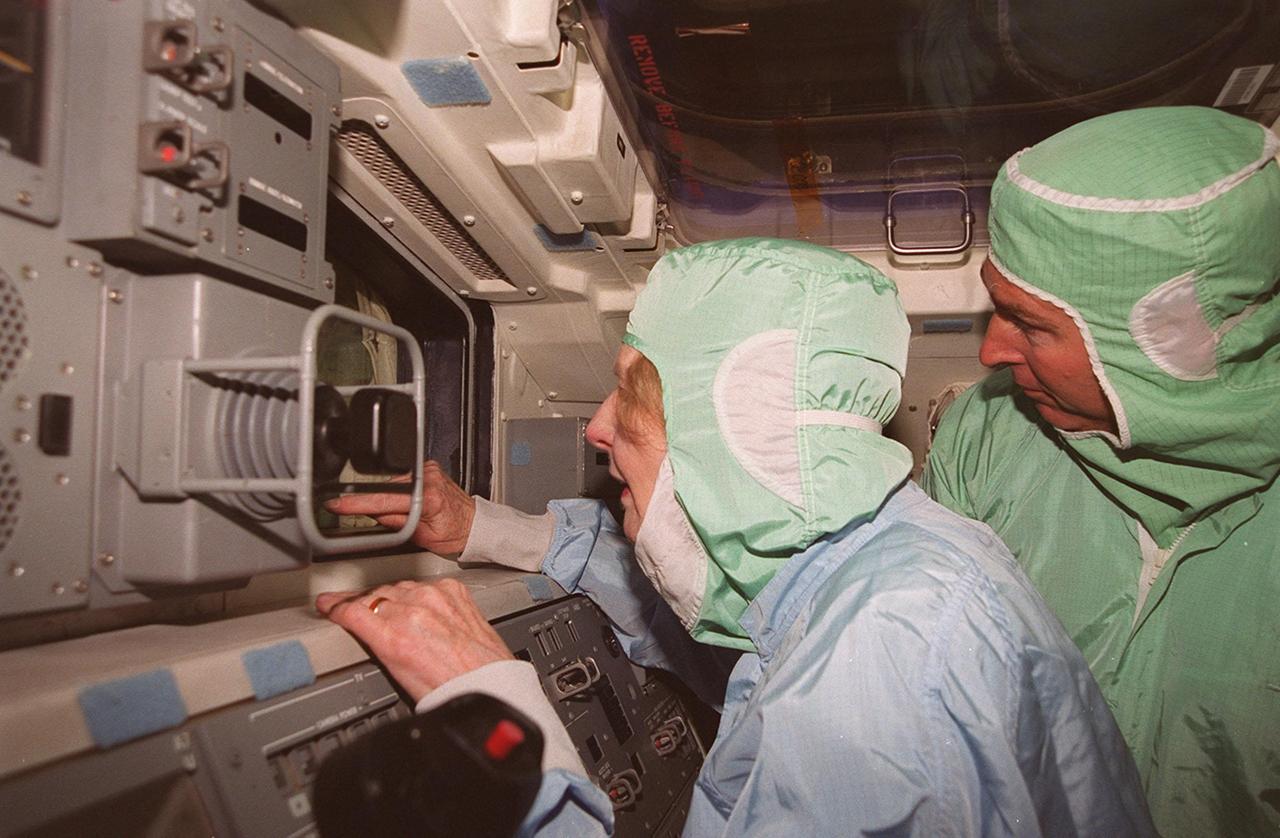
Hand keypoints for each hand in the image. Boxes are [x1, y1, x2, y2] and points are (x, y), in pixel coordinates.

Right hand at [316, 579, 513, 702]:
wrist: (487, 681)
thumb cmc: (448, 688)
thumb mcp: (398, 674)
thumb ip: (377, 644)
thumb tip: (363, 630)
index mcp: (394, 637)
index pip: (352, 610)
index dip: (334, 606)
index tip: (327, 604)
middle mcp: (414, 611)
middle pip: (373, 596)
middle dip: (363, 604)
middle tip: (355, 610)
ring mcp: (435, 597)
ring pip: (398, 587)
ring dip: (390, 597)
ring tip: (389, 612)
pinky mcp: (453, 591)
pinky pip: (424, 585)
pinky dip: (418, 594)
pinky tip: (417, 606)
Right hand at [326, 460, 475, 554]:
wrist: (474, 523)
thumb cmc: (454, 532)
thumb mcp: (422, 537)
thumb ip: (395, 523)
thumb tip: (373, 514)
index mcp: (428, 497)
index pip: (385, 500)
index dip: (358, 503)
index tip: (338, 504)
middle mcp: (429, 478)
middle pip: (386, 489)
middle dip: (376, 504)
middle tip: (379, 519)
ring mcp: (429, 469)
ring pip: (392, 483)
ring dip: (389, 498)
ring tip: (403, 512)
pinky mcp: (428, 467)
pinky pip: (402, 478)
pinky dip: (398, 491)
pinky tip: (407, 501)